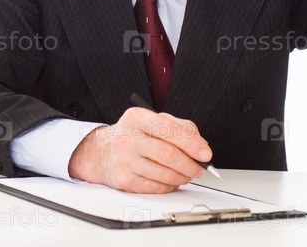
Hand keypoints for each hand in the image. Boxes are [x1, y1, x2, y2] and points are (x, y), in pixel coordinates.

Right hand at [68, 107, 211, 192]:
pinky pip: (156, 187)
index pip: (168, 129)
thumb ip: (178, 127)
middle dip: (190, 164)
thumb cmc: (132, 135)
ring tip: (187, 173)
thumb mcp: (151, 120)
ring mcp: (124, 160)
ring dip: (183, 177)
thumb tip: (200, 144)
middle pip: (168, 154)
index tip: (205, 153)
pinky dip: (170, 186)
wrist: (101, 151)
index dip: (191, 143)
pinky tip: (172, 180)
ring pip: (164, 174)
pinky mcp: (124, 180)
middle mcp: (128, 138)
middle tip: (200, 168)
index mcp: (137, 118)